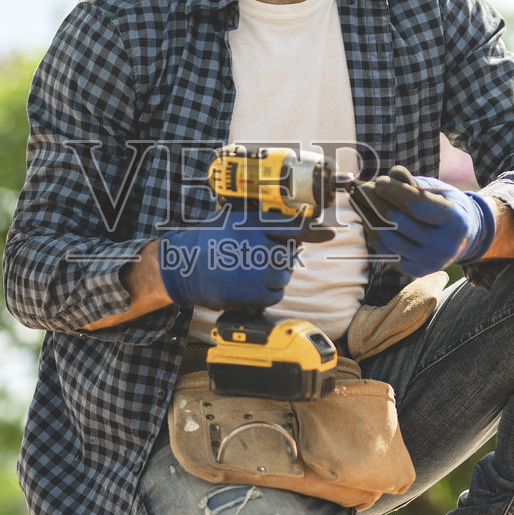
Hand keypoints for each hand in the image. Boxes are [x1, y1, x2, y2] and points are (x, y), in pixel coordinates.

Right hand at [157, 207, 301, 309]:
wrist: (185, 266)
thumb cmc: (210, 240)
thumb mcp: (235, 219)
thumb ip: (262, 220)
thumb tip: (294, 221)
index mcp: (254, 225)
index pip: (293, 228)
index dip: (313, 231)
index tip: (328, 233)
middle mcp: (258, 247)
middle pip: (288, 256)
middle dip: (279, 258)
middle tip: (261, 258)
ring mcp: (256, 273)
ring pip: (283, 277)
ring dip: (274, 276)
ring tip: (252, 271)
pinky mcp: (252, 294)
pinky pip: (275, 295)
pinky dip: (268, 292)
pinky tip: (251, 285)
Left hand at [352, 166, 495, 277]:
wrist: (458, 239)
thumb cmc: (443, 206)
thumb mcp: (436, 190)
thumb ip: (415, 182)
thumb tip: (393, 173)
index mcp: (456, 222)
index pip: (420, 206)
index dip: (397, 193)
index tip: (378, 181)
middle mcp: (445, 246)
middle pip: (401, 223)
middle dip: (377, 203)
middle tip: (361, 190)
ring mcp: (430, 262)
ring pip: (391, 240)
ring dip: (370, 219)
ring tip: (360, 203)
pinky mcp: (415, 271)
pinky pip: (388, 253)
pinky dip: (375, 235)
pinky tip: (368, 220)